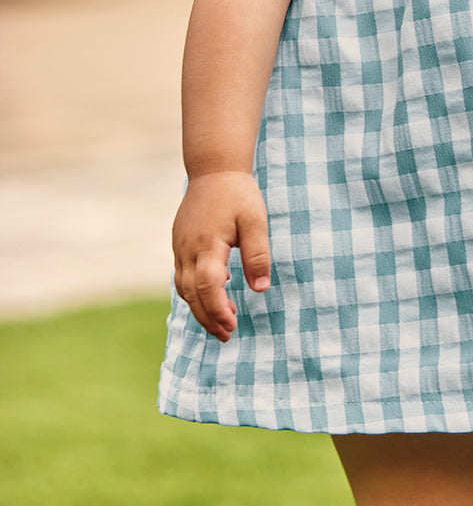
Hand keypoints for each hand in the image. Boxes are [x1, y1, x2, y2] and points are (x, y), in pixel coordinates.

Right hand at [172, 171, 270, 341]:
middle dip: (208, 318)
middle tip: (227, 336)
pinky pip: (181, 276)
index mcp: (208, 244)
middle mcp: (188, 249)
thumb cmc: (238, 194)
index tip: (232, 326)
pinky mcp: (179, 244)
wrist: (213, 169)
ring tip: (223, 321)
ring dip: (200, 308)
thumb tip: (260, 289)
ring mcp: (180, 247)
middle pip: (191, 294)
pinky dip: (194, 292)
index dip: (217, 310)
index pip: (207, 286)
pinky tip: (214, 294)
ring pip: (183, 288)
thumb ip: (257, 255)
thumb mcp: (255, 221)